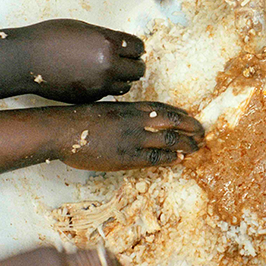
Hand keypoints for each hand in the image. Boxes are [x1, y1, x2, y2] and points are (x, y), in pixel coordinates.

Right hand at [12, 20, 144, 102]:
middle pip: (138, 69)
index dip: (136, 48)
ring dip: (123, 78)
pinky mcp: (89, 98)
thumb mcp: (83, 28)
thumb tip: (121, 45)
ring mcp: (99, 84)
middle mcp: (108, 65)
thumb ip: (105, 37)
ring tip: (113, 72)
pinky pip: (109, 94)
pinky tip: (97, 79)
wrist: (25, 60)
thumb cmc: (49, 38)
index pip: (138, 47)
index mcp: (108, 43)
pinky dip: (108, 87)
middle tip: (128, 61)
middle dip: (134, 64)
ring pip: (127, 85)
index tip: (133, 48)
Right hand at [58, 101, 203, 169]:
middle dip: (190, 127)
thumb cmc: (79, 119)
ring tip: (196, 147)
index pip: (163, 108)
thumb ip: (123, 113)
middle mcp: (136, 120)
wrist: (62, 129)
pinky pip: (154, 157)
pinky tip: (179, 159)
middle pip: (173, 122)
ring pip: (168, 140)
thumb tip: (135, 118)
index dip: (180, 114)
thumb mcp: (107, 109)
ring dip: (185, 144)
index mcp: (130, 107)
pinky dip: (169, 157)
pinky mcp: (126, 157)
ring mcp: (133, 138)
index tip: (191, 117)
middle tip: (203, 132)